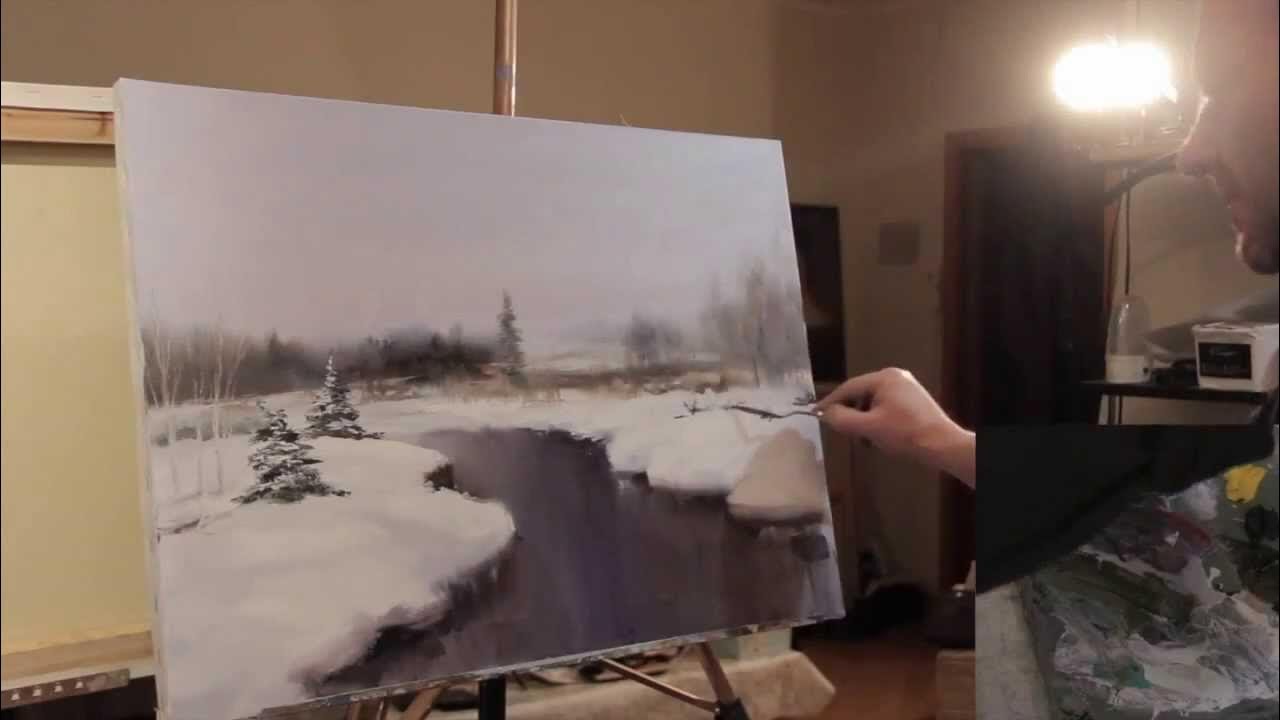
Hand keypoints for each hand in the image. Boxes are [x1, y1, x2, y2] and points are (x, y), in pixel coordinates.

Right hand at [816, 368, 974, 485]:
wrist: (942, 446)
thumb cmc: (905, 434)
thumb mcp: (868, 428)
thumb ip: (842, 419)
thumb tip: (824, 414)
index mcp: (884, 377)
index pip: (848, 387)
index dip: (830, 402)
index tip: (815, 414)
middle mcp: (896, 377)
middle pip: (861, 395)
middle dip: (852, 415)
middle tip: (846, 433)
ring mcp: (906, 388)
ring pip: (873, 403)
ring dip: (865, 421)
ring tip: (867, 439)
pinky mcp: (913, 402)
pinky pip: (886, 407)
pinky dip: (878, 421)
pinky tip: (880, 437)